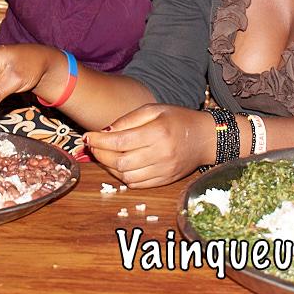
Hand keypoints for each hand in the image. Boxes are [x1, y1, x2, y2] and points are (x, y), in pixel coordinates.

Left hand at [84, 105, 213, 187]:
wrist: (205, 138)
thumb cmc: (178, 119)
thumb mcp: (154, 109)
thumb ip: (128, 120)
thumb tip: (104, 132)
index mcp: (158, 132)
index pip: (120, 142)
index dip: (99, 141)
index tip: (87, 137)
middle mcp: (161, 154)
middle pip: (120, 162)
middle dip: (100, 155)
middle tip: (93, 147)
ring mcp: (163, 170)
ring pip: (126, 176)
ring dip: (109, 168)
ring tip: (104, 156)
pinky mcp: (164, 181)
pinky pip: (137, 184)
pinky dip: (123, 177)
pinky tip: (119, 166)